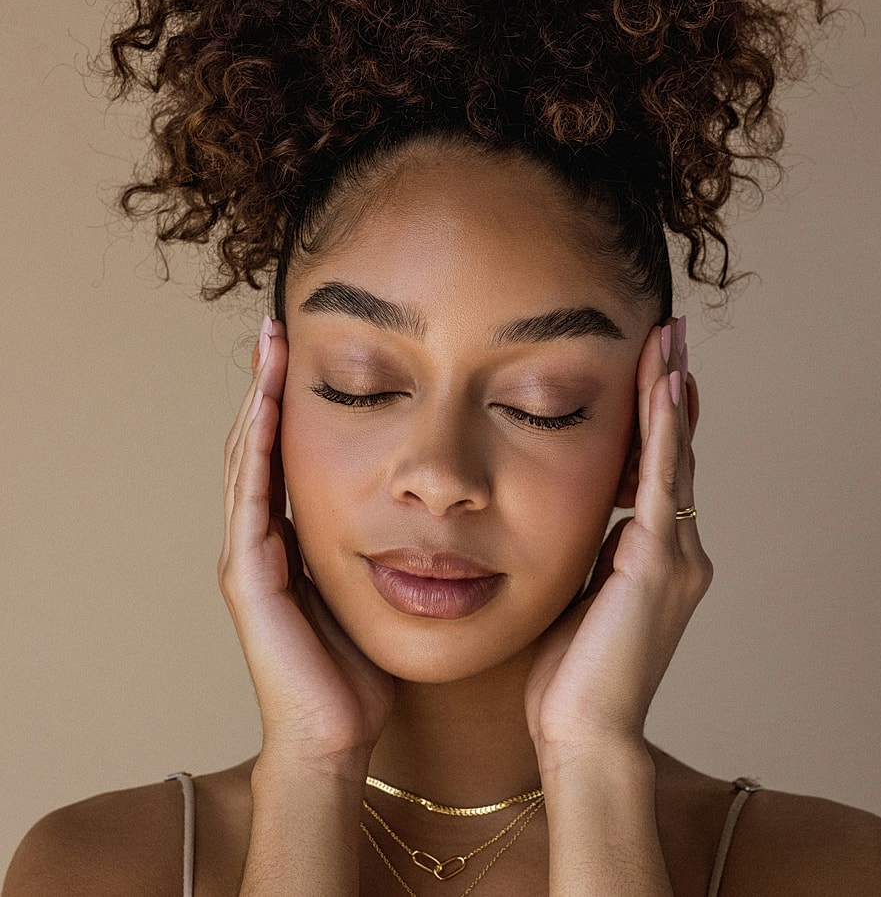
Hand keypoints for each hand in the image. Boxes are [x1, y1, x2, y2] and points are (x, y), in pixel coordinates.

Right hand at [220, 316, 392, 769]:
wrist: (337, 739)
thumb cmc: (364, 673)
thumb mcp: (385, 588)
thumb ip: (394, 546)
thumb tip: (446, 508)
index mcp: (296, 542)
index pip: (293, 455)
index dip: (297, 404)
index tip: (311, 347)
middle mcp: (264, 543)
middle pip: (263, 446)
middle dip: (269, 387)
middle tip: (277, 328)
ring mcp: (250, 559)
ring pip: (249, 463)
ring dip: (258, 405)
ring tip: (268, 350)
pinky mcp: (250, 580)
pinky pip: (252, 502)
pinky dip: (257, 453)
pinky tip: (266, 412)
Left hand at [524, 316, 709, 756]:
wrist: (585, 737)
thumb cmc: (570, 684)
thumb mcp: (576, 601)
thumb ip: (586, 558)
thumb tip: (574, 522)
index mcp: (659, 562)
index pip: (660, 475)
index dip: (658, 421)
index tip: (655, 369)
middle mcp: (681, 553)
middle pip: (677, 454)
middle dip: (672, 391)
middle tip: (671, 332)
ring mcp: (678, 557)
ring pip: (676, 458)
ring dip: (671, 394)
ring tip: (670, 340)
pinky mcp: (659, 563)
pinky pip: (664, 481)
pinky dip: (664, 431)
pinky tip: (664, 386)